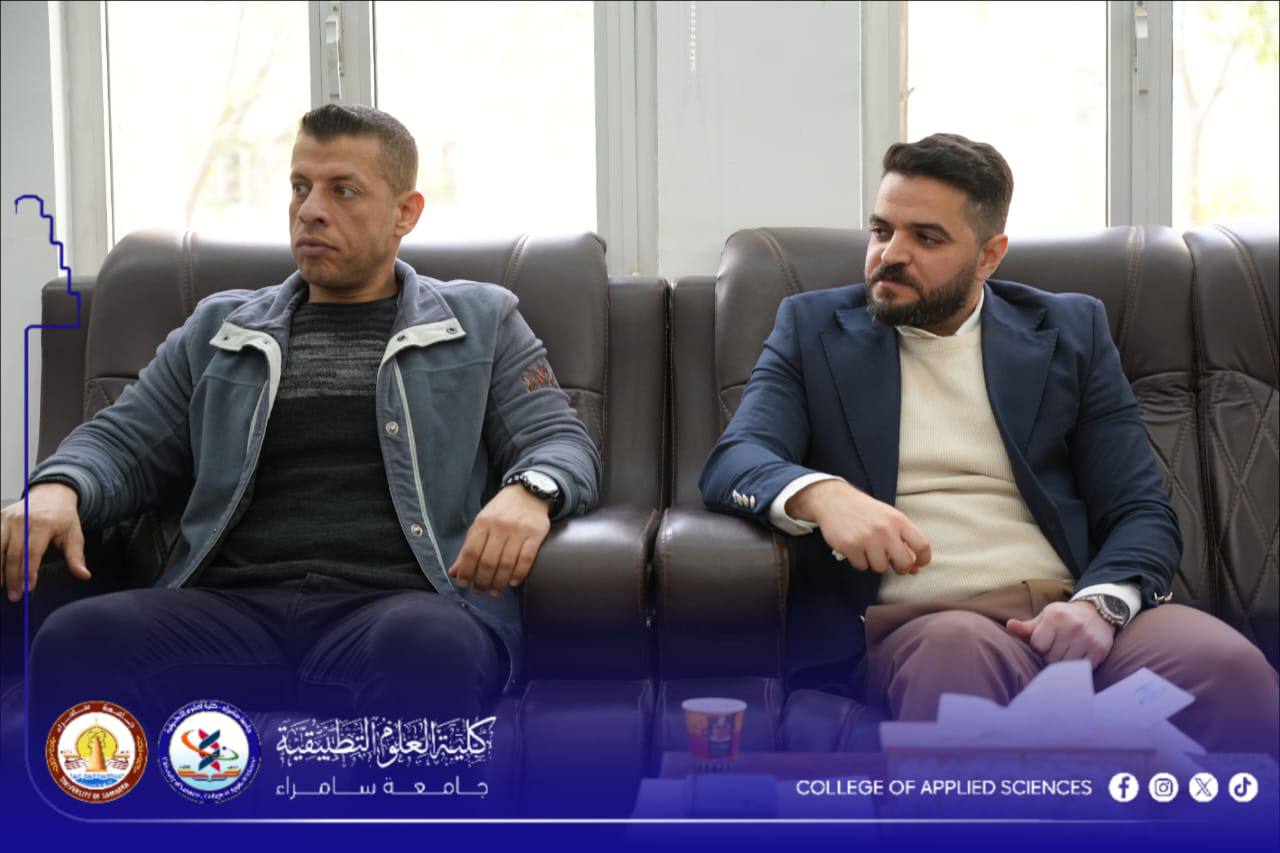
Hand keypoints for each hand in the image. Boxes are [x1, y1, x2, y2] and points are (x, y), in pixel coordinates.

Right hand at [1, 483, 90, 601]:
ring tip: (1, 586)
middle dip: (13, 578)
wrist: (52, 494)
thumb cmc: (63, 516)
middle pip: (12, 554)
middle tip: (15, 595)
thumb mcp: (74, 534)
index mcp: (42, 523)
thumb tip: (84, 575)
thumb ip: (76, 556)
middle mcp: (21, 520)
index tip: (27, 589)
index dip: (28, 573)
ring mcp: (7, 518)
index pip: (31, 553)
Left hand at [447, 484, 551, 595]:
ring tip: (495, 591)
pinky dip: (519, 574)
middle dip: (482, 581)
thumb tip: (454, 573)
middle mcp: (499, 526)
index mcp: (482, 523)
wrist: (528, 492)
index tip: (464, 583)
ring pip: (506, 563)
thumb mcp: (480, 525)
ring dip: (499, 582)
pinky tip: (513, 582)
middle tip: (481, 590)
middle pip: (488, 561)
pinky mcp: (535, 534)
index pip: (471, 552)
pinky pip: (526, 559)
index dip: (466, 571)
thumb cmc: (501, 512)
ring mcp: (518, 530)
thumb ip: (467, 549)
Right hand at [786, 479, 930, 574]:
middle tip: (892, 562)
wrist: (835, 500)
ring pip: (881, 568)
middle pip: (904, 563)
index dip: (923, 559)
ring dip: (876, 563)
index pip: (922, 545)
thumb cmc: (865, 511)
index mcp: (898, 520)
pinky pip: (862, 566)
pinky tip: (856, 549)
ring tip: (869, 550)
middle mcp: (885, 530)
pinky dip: (860, 561)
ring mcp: (867, 539)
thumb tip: (914, 569)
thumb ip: (902, 540)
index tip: (918, 564)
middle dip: (900, 567)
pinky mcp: (850, 546)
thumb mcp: (888, 518)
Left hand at [1006, 601, 1115, 668]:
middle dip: (1050, 656)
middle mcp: (1073, 626)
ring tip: (1065, 652)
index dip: (1038, 647)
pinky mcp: (1099, 651)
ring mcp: (1088, 639)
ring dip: (1062, 663)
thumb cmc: (1063, 618)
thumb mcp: (1044, 618)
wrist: (1097, 613)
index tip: (1044, 642)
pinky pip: (1081, 670)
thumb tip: (1010, 625)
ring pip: (1065, 666)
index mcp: (1055, 615)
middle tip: (1056, 648)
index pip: (1037, 645)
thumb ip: (1026, 627)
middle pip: (1050, 658)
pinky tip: (1076, 657)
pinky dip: (1076, 667)